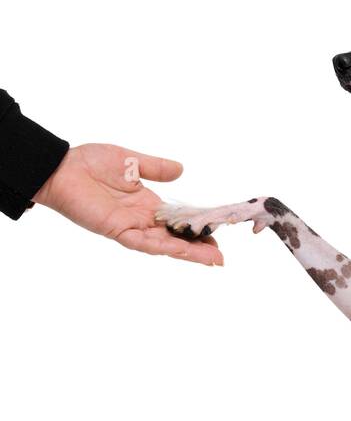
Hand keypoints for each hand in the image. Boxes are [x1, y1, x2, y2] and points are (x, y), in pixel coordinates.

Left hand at [34, 143, 222, 265]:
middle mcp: (141, 219)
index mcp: (146, 203)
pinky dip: (161, 247)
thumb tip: (182, 171)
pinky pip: (141, 242)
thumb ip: (156, 167)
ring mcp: (129, 226)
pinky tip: (179, 251)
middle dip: (198, 248)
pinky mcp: (115, 230)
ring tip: (210, 259)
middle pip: (175, 238)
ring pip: (163, 245)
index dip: (197, 227)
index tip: (218, 232)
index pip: (178, 219)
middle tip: (220, 258)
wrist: (61, 167)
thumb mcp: (132, 160)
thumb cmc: (90, 162)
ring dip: (186, 252)